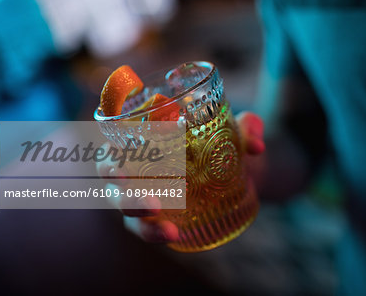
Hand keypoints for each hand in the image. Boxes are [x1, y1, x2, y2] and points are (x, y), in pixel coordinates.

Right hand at [96, 111, 264, 242]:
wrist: (241, 170)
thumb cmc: (226, 143)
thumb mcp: (238, 132)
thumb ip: (249, 129)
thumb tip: (256, 146)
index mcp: (146, 137)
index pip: (114, 142)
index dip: (109, 151)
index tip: (120, 160)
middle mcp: (137, 165)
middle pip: (112, 179)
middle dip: (122, 191)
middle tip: (149, 201)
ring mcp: (145, 191)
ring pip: (124, 207)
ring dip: (139, 217)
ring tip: (166, 229)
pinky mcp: (158, 214)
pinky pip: (146, 226)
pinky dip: (154, 232)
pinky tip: (172, 236)